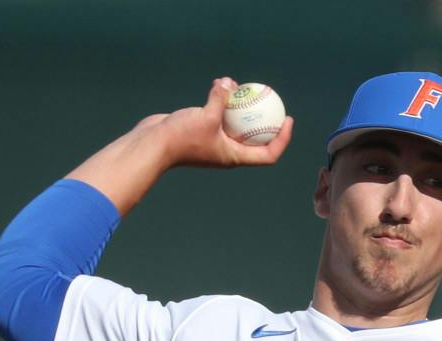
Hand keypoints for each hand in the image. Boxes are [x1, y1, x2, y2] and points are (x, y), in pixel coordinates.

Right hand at [141, 77, 294, 170]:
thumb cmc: (182, 137)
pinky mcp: (201, 130)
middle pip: (255, 138)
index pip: (268, 154)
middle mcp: (227, 151)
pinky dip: (222, 101)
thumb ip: (220, 99)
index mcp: (234, 156)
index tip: (287, 120)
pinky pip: (219, 115)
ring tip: (242, 85)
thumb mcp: (206, 116)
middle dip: (265, 119)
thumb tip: (229, 82)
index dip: (282, 139)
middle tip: (272, 100)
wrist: (153, 144)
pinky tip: (221, 82)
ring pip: (235, 123)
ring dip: (240, 105)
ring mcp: (214, 141)